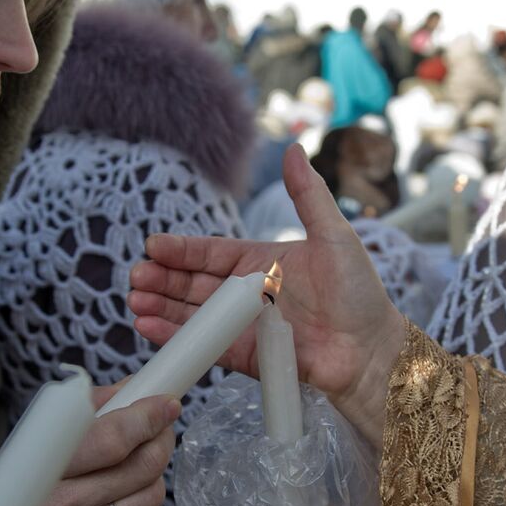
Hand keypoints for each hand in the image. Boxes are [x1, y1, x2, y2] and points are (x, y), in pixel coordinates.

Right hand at [14, 386, 178, 505]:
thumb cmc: (9, 494)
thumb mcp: (23, 448)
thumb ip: (76, 415)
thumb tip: (129, 388)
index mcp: (37, 472)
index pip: (109, 440)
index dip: (145, 418)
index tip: (165, 403)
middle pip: (140, 465)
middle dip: (160, 438)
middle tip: (160, 426)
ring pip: (150, 493)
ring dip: (154, 471)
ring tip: (140, 461)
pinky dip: (146, 502)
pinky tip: (128, 495)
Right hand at [129, 143, 405, 446]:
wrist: (371, 349)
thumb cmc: (359, 293)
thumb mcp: (334, 236)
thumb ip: (309, 195)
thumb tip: (293, 148)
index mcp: (262, 263)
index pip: (212, 252)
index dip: (182, 250)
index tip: (154, 245)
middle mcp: (247, 294)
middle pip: (193, 283)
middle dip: (162, 279)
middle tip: (135, 275)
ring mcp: (242, 327)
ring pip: (192, 314)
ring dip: (161, 306)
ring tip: (134, 299)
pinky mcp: (243, 357)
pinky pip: (204, 346)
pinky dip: (175, 337)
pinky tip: (149, 327)